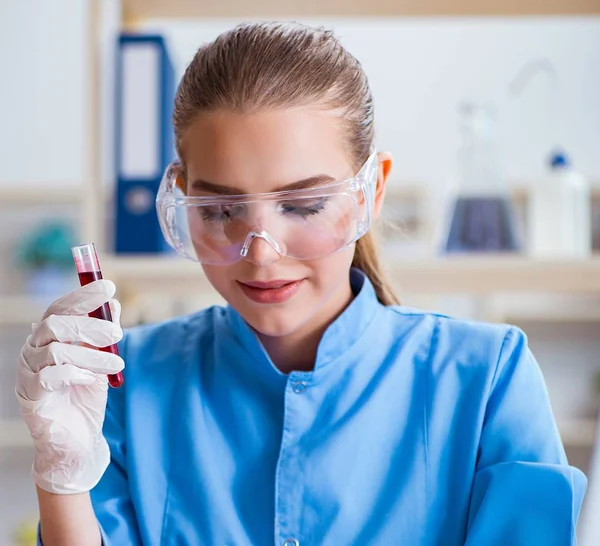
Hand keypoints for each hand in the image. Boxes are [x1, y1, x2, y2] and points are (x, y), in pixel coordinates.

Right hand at [15, 279, 124, 493]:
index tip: (108, 286)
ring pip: (56, 350)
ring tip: (117, 366)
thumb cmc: (86, 394)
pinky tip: (91, 380)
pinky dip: (74, 374)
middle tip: (118, 335)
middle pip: (55, 324)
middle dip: (91, 326)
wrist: (77, 438)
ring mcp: (29, 373)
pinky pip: (48, 377)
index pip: (61, 307)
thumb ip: (105, 333)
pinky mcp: (31, 397)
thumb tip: (114, 304)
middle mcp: (34, 350)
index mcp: (50, 337)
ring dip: (92, 355)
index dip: (83, 296)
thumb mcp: (102, 359)